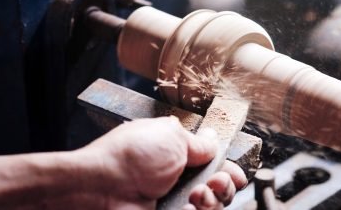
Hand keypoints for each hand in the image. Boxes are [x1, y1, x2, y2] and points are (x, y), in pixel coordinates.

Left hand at [80, 116, 247, 208]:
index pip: (213, 164)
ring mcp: (172, 202)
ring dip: (211, 201)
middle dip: (223, 186)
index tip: (238, 176)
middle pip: (217, 189)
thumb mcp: (172, 136)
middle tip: (215, 183)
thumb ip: (198, 143)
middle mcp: (177, 179)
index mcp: (178, 154)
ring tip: (196, 196)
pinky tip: (187, 208)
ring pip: (210, 207)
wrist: (102, 187)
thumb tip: (213, 137)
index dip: (228, 170)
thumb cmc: (131, 156)